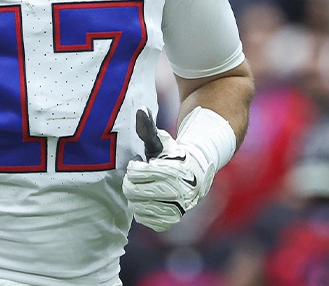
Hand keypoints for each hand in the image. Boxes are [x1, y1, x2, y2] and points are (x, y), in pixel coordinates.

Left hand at [123, 108, 214, 231]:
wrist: (196, 172)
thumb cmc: (173, 154)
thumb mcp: (161, 140)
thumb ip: (148, 127)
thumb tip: (141, 109)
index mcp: (173, 170)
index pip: (135, 173)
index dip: (134, 167)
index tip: (142, 162)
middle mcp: (178, 192)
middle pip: (133, 192)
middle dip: (132, 182)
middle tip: (140, 177)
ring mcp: (177, 208)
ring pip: (138, 208)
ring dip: (137, 197)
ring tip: (145, 187)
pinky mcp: (174, 219)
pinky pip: (147, 220)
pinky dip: (143, 211)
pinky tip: (148, 201)